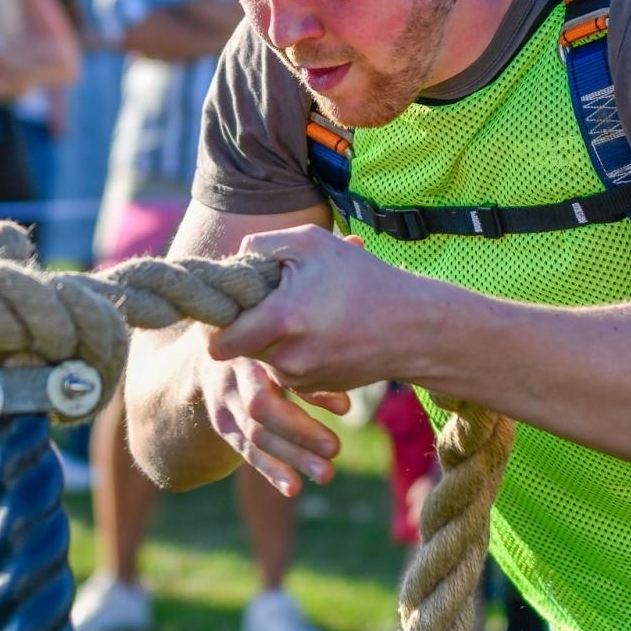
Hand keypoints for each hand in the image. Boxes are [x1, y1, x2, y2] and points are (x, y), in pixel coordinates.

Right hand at [194, 347, 348, 496]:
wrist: (211, 357)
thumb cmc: (266, 348)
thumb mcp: (282, 348)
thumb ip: (310, 373)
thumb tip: (345, 407)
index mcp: (254, 349)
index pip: (279, 371)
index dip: (311, 392)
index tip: (345, 408)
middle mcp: (233, 376)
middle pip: (262, 409)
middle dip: (300, 431)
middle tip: (336, 449)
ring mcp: (225, 404)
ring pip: (256, 435)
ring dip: (292, 456)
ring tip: (326, 474)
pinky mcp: (224, 427)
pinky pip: (248, 452)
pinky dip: (272, 471)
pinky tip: (293, 487)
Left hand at [207, 225, 427, 393]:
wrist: (414, 326)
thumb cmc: (363, 278)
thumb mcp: (311, 242)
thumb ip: (261, 246)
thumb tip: (233, 263)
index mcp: (282, 321)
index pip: (218, 341)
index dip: (216, 321)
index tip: (228, 303)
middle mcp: (287, 358)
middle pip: (241, 346)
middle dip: (250, 322)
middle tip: (278, 296)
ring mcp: (302, 379)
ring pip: (264, 357)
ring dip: (274, 336)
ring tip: (308, 309)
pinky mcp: (316, 387)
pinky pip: (288, 368)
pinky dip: (296, 349)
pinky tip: (323, 328)